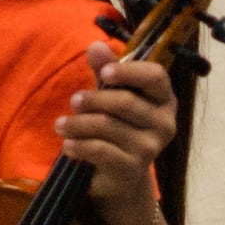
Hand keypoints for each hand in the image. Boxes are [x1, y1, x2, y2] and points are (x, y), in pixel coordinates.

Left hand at [59, 41, 177, 224]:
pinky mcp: (132, 169)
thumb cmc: (118, 126)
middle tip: (73, 101)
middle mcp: (165, 123)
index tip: (104, 73)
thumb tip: (95, 45)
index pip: (156, 76)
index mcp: (164, 99)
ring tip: (60, 124)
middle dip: (94, 100)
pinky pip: (101, 151)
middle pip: (126, 102)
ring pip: (108, 127)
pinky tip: (67, 144)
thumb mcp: (112, 94)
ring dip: (78, 124)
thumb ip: (106, 70)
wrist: (122, 178)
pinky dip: (79, 146)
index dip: (129, 71)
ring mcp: (150, 148)